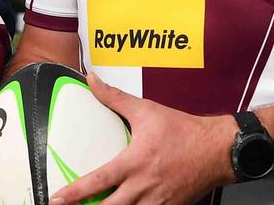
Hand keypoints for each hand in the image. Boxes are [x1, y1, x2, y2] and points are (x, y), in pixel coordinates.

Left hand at [49, 73, 236, 204]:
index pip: (97, 181)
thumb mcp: (147, 110)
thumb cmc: (183, 130)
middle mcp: (143, 187)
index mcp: (134, 163)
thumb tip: (92, 80)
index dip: (74, 193)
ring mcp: (157, 203)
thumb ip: (115, 98)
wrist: (217, 150)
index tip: (56, 200)